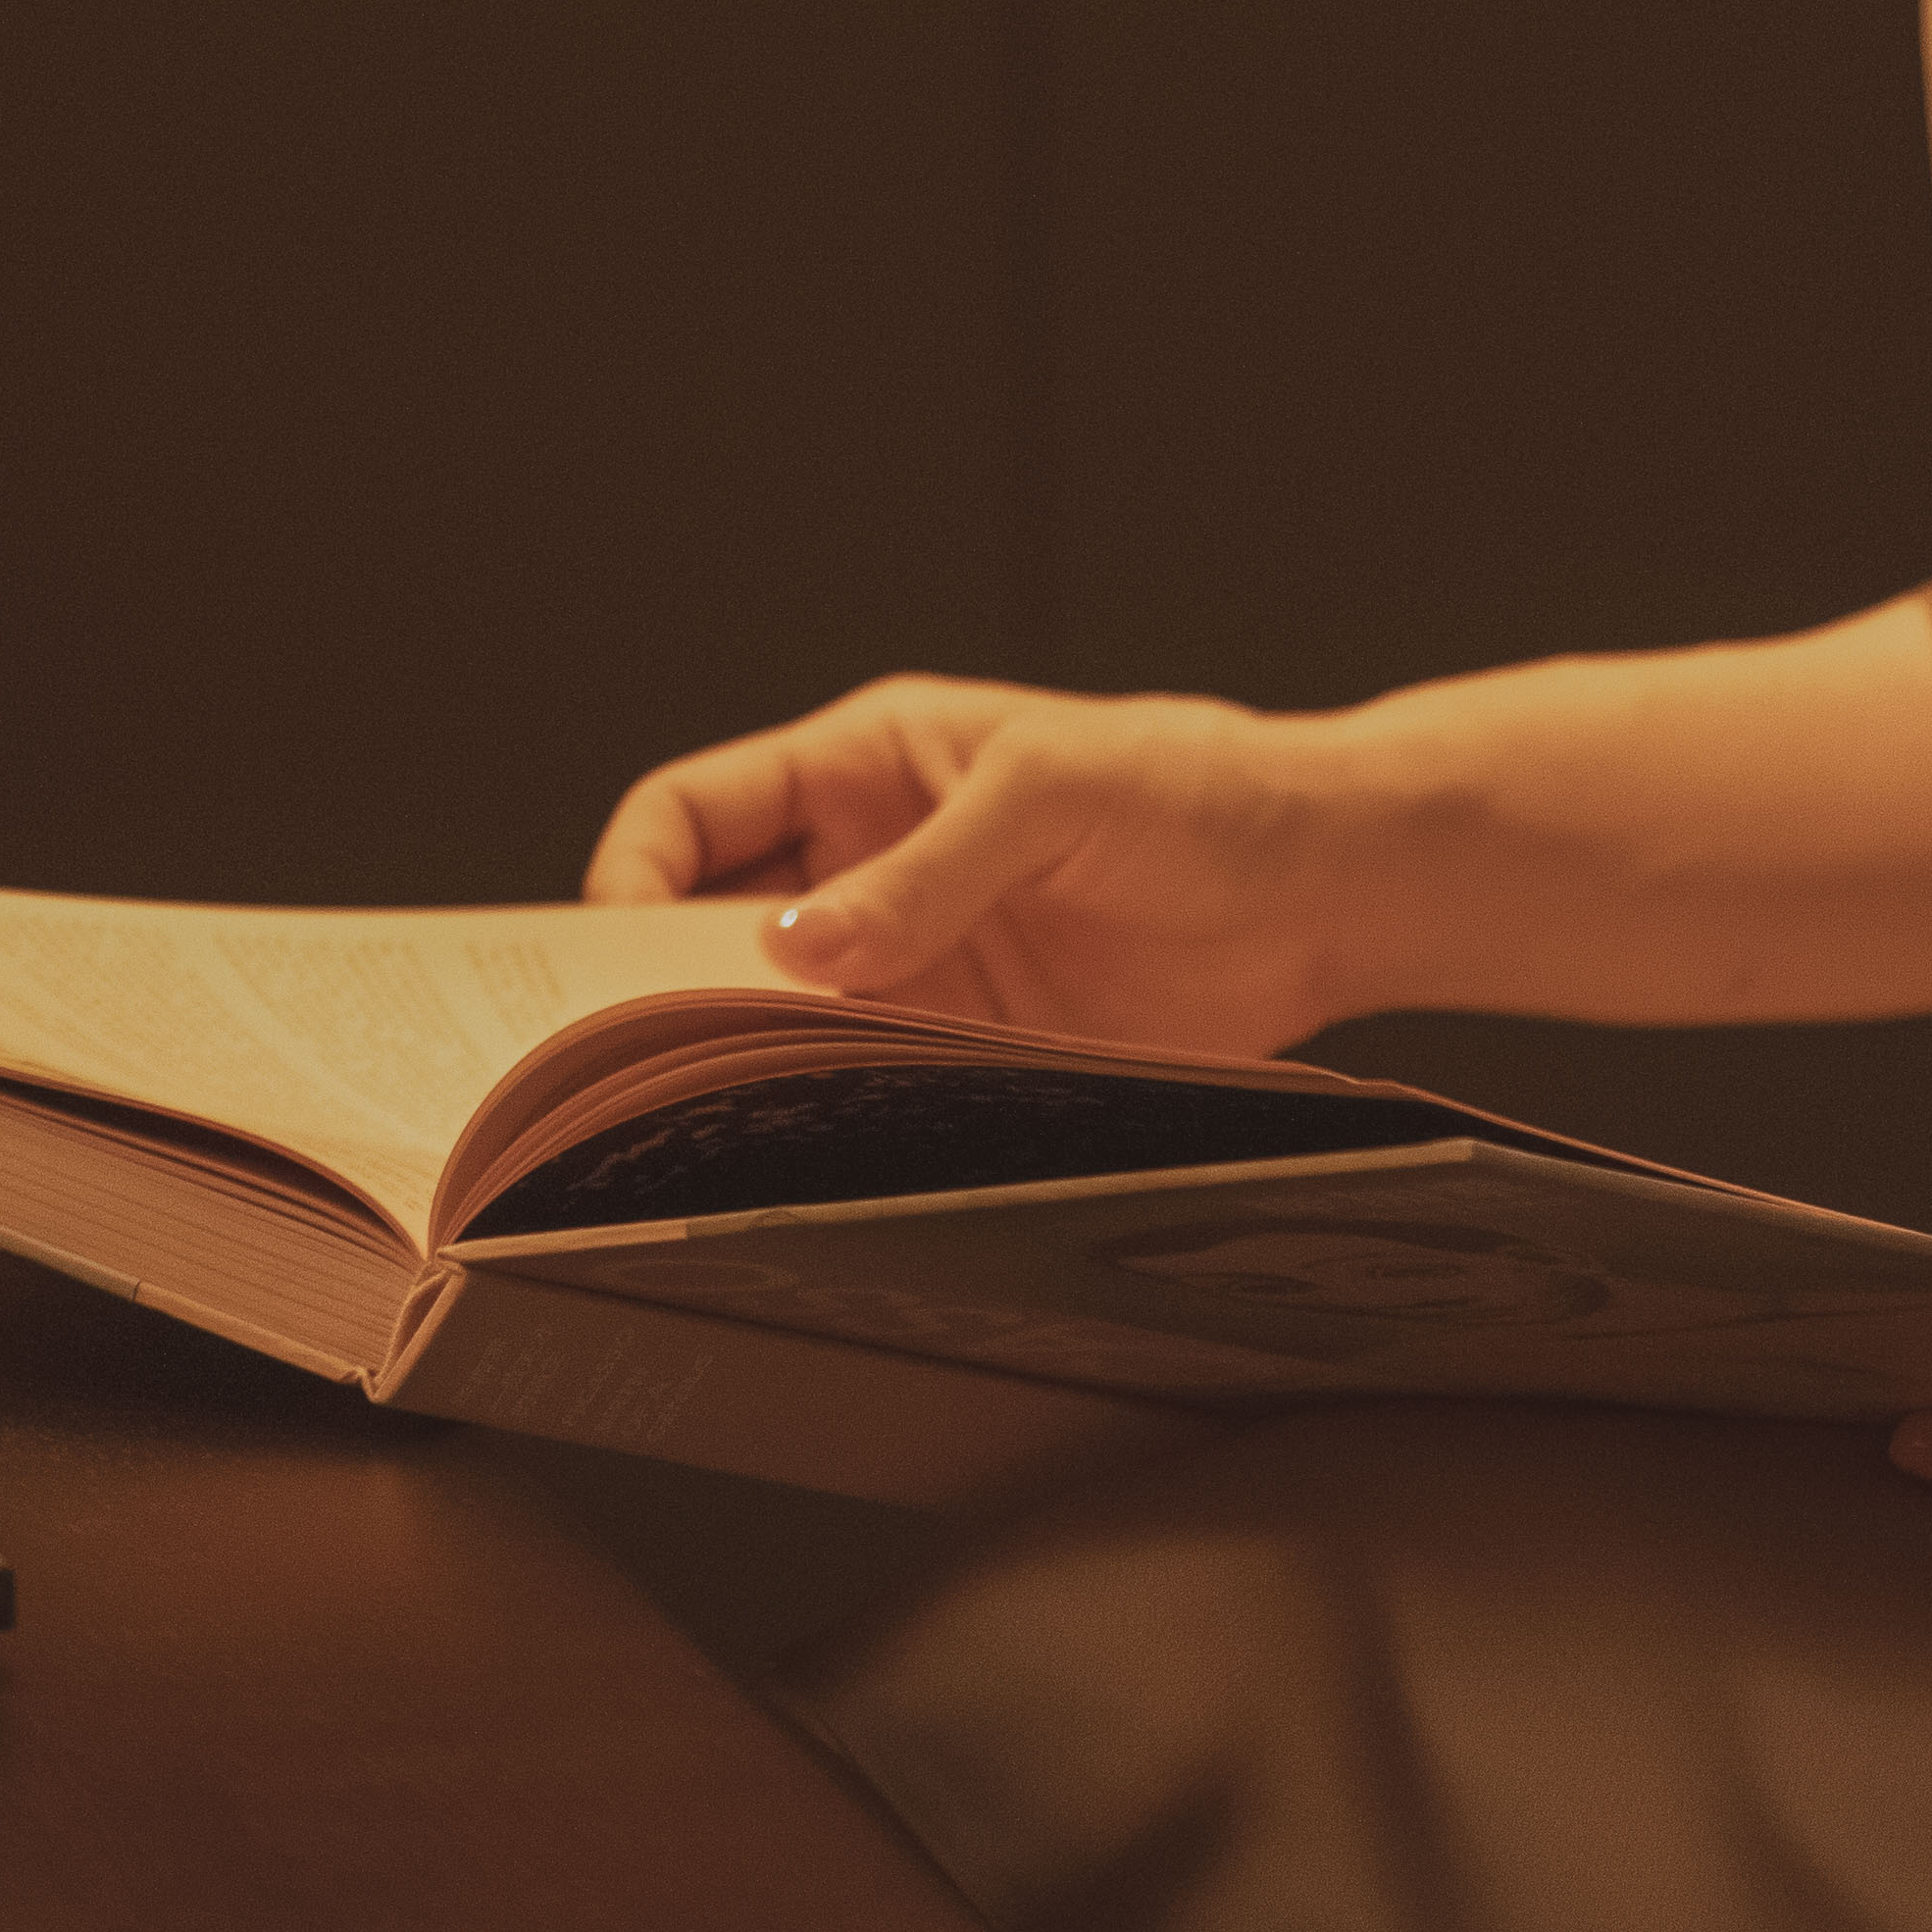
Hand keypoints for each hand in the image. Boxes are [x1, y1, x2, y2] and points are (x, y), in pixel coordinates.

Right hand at [585, 671, 1370, 1058]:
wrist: (1320, 889)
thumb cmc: (1197, 789)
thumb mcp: (1055, 787)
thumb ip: (930, 866)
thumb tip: (800, 948)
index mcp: (864, 769)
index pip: (694, 813)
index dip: (632, 876)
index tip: (610, 962)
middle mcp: (866, 872)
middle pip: (709, 934)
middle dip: (655, 993)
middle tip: (613, 1074)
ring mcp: (910, 970)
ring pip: (775, 1028)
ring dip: (740, 1074)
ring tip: (699, 1134)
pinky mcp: (961, 1053)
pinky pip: (862, 1094)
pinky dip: (828, 1127)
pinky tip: (811, 1162)